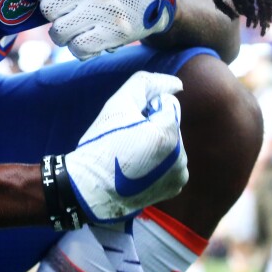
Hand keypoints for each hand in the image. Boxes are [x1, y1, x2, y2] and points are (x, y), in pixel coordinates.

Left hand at [26, 0, 175, 59]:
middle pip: (49, 12)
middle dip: (56, 17)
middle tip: (72, 13)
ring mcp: (105, 11)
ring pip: (60, 33)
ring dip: (66, 35)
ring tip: (80, 27)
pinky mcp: (115, 33)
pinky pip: (79, 49)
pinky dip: (81, 48)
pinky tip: (89, 39)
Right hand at [64, 71, 187, 222]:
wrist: (90, 187)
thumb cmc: (102, 143)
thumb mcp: (118, 104)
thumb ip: (147, 84)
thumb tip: (176, 83)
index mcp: (168, 134)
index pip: (168, 104)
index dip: (146, 109)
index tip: (128, 124)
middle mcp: (181, 157)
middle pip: (170, 125)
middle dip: (153, 127)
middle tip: (126, 141)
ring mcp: (179, 175)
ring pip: (171, 145)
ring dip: (156, 145)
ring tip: (131, 156)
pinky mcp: (174, 188)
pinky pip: (171, 165)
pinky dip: (159, 164)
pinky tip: (139, 170)